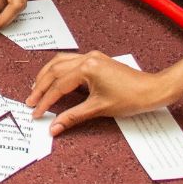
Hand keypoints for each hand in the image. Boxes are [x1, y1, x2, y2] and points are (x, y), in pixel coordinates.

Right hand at [26, 50, 179, 133]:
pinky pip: (70, 61)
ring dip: (47, 75)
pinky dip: (58, 70)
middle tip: (30, 101)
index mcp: (87, 68)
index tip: (36, 112)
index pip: (58, 85)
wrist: (152, 90)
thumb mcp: (99, 109)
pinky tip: (54, 79)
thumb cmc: (130, 98)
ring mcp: (91, 57)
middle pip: (55, 70)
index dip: (45, 101)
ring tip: (36, 88)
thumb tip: (54, 127)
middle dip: (41, 87)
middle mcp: (87, 58)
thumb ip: (73, 116)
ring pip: (60, 62)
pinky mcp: (96, 59)